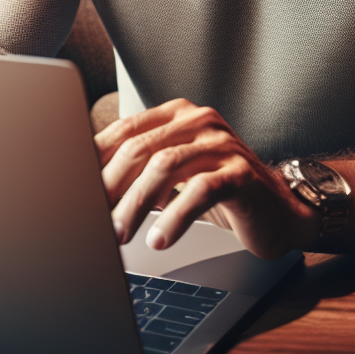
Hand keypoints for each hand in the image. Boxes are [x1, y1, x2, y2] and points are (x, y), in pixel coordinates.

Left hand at [94, 99, 321, 258]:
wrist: (281, 209)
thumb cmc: (220, 190)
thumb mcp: (176, 174)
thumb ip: (140, 170)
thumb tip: (88, 187)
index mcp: (178, 114)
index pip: (126, 129)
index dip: (97, 157)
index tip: (73, 185)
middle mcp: (200, 121)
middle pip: (140, 148)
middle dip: (111, 186)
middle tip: (92, 217)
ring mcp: (223, 145)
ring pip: (165, 167)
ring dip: (136, 204)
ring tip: (120, 234)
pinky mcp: (242, 174)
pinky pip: (199, 192)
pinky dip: (174, 218)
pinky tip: (159, 240)